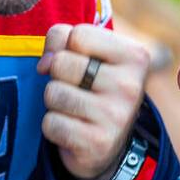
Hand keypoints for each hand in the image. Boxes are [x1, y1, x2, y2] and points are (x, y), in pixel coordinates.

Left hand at [37, 23, 148, 179]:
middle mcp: (130, 86)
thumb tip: (44, 64)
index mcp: (135, 56)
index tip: (80, 63)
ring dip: (55, 103)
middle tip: (78, 90)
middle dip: (58, 76)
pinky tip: (73, 130)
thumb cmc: (94, 88)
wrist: (110, 145)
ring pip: (53, 93)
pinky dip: (54, 128)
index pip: (78, 34)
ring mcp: (116, 116)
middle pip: (61, 62)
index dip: (67, 47)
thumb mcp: (89, 54)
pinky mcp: (97, 143)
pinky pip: (51, 123)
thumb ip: (63, 39)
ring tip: (75, 110)